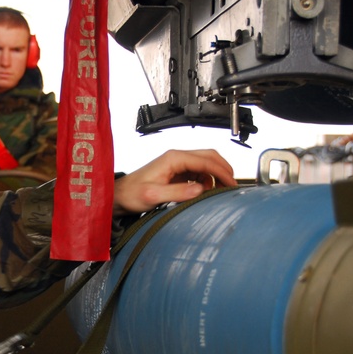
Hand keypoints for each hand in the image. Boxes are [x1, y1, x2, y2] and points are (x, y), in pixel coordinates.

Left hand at [112, 149, 235, 215]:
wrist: (120, 196)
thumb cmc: (132, 194)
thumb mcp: (153, 195)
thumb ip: (177, 192)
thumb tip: (199, 189)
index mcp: (173, 158)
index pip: (205, 160)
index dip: (222, 171)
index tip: (231, 183)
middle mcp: (177, 157)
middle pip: (209, 156)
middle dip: (224, 169)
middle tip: (232, 185)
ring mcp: (178, 164)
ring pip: (206, 164)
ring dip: (216, 175)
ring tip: (220, 191)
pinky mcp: (177, 173)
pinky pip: (199, 172)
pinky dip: (207, 180)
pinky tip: (206, 191)